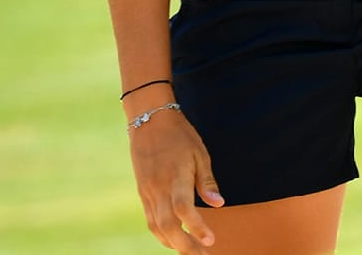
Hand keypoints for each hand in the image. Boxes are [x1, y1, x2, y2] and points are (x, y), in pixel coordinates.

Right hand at [129, 109, 224, 252]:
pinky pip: (151, 220)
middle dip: (186, 246)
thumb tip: (219, 204)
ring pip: (157, 227)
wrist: (148, 120)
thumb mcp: (199, 153)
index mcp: (174, 176)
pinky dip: (162, 235)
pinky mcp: (142, 193)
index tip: (211, 241)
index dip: (196, 228)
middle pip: (168, 226)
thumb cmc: (179, 135)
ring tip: (193, 252)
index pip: (183, 209)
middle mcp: (157, 188)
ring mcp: (147, 192)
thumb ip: (207, 181)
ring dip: (174, 244)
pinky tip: (175, 241)